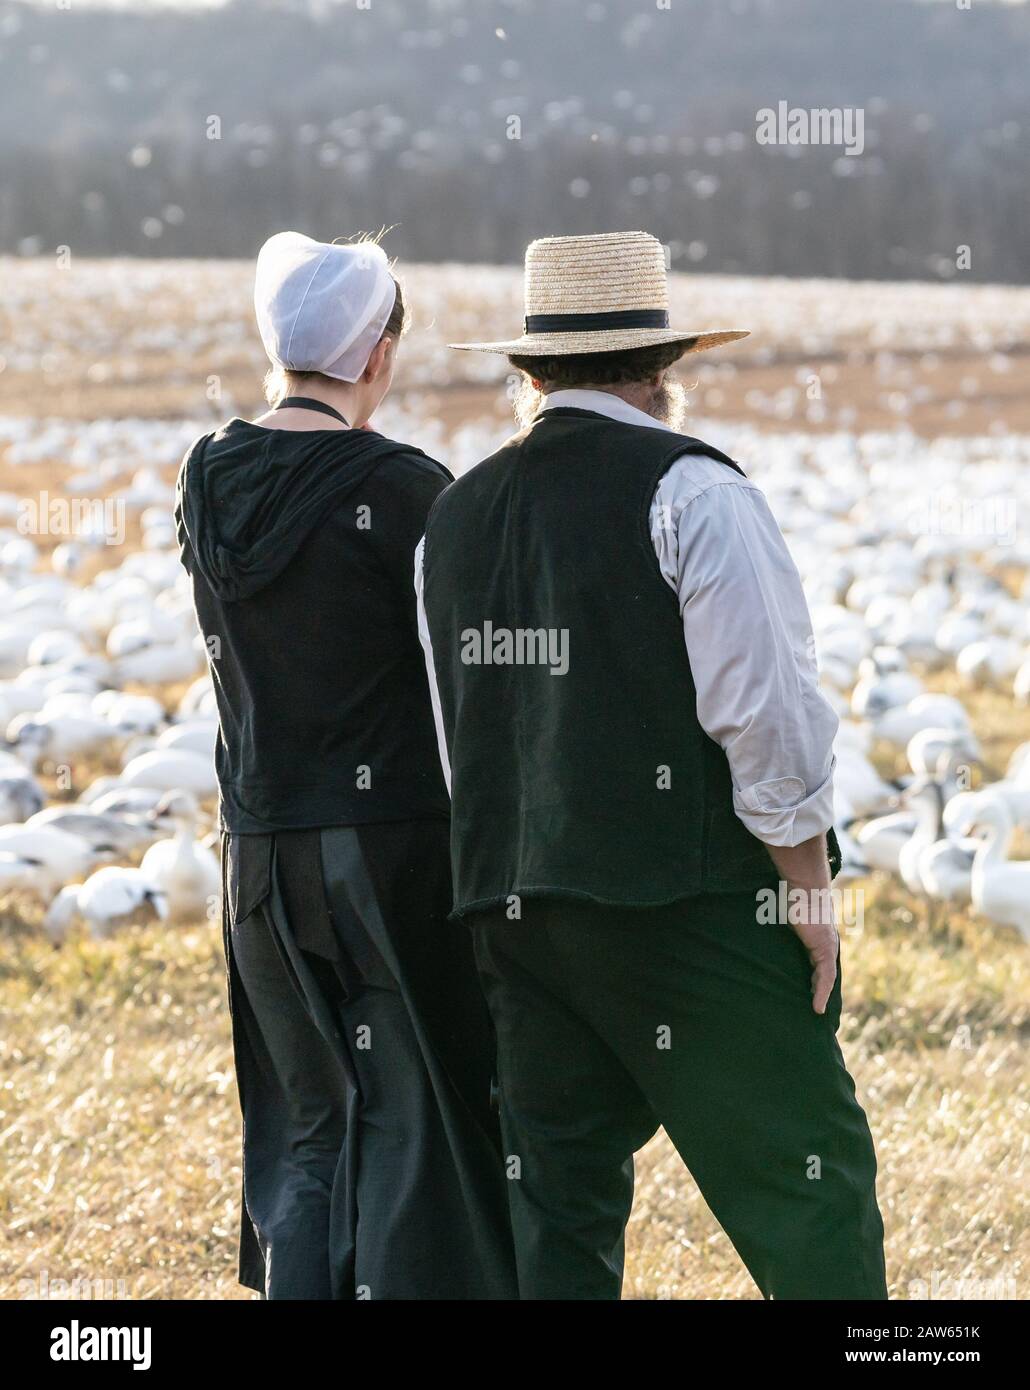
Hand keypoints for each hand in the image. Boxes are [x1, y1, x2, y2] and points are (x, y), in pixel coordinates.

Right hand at [787, 884, 838, 1014]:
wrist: (805, 888)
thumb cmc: (793, 896)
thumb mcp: (785, 915)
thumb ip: (780, 924)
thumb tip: (760, 920)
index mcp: (816, 937)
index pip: (816, 962)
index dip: (813, 977)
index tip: (806, 989)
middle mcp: (825, 944)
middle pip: (823, 972)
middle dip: (818, 988)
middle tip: (811, 1007)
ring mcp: (828, 947)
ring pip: (826, 977)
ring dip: (821, 994)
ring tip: (814, 1012)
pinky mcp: (826, 950)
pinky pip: (826, 977)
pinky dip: (821, 992)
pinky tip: (816, 1008)